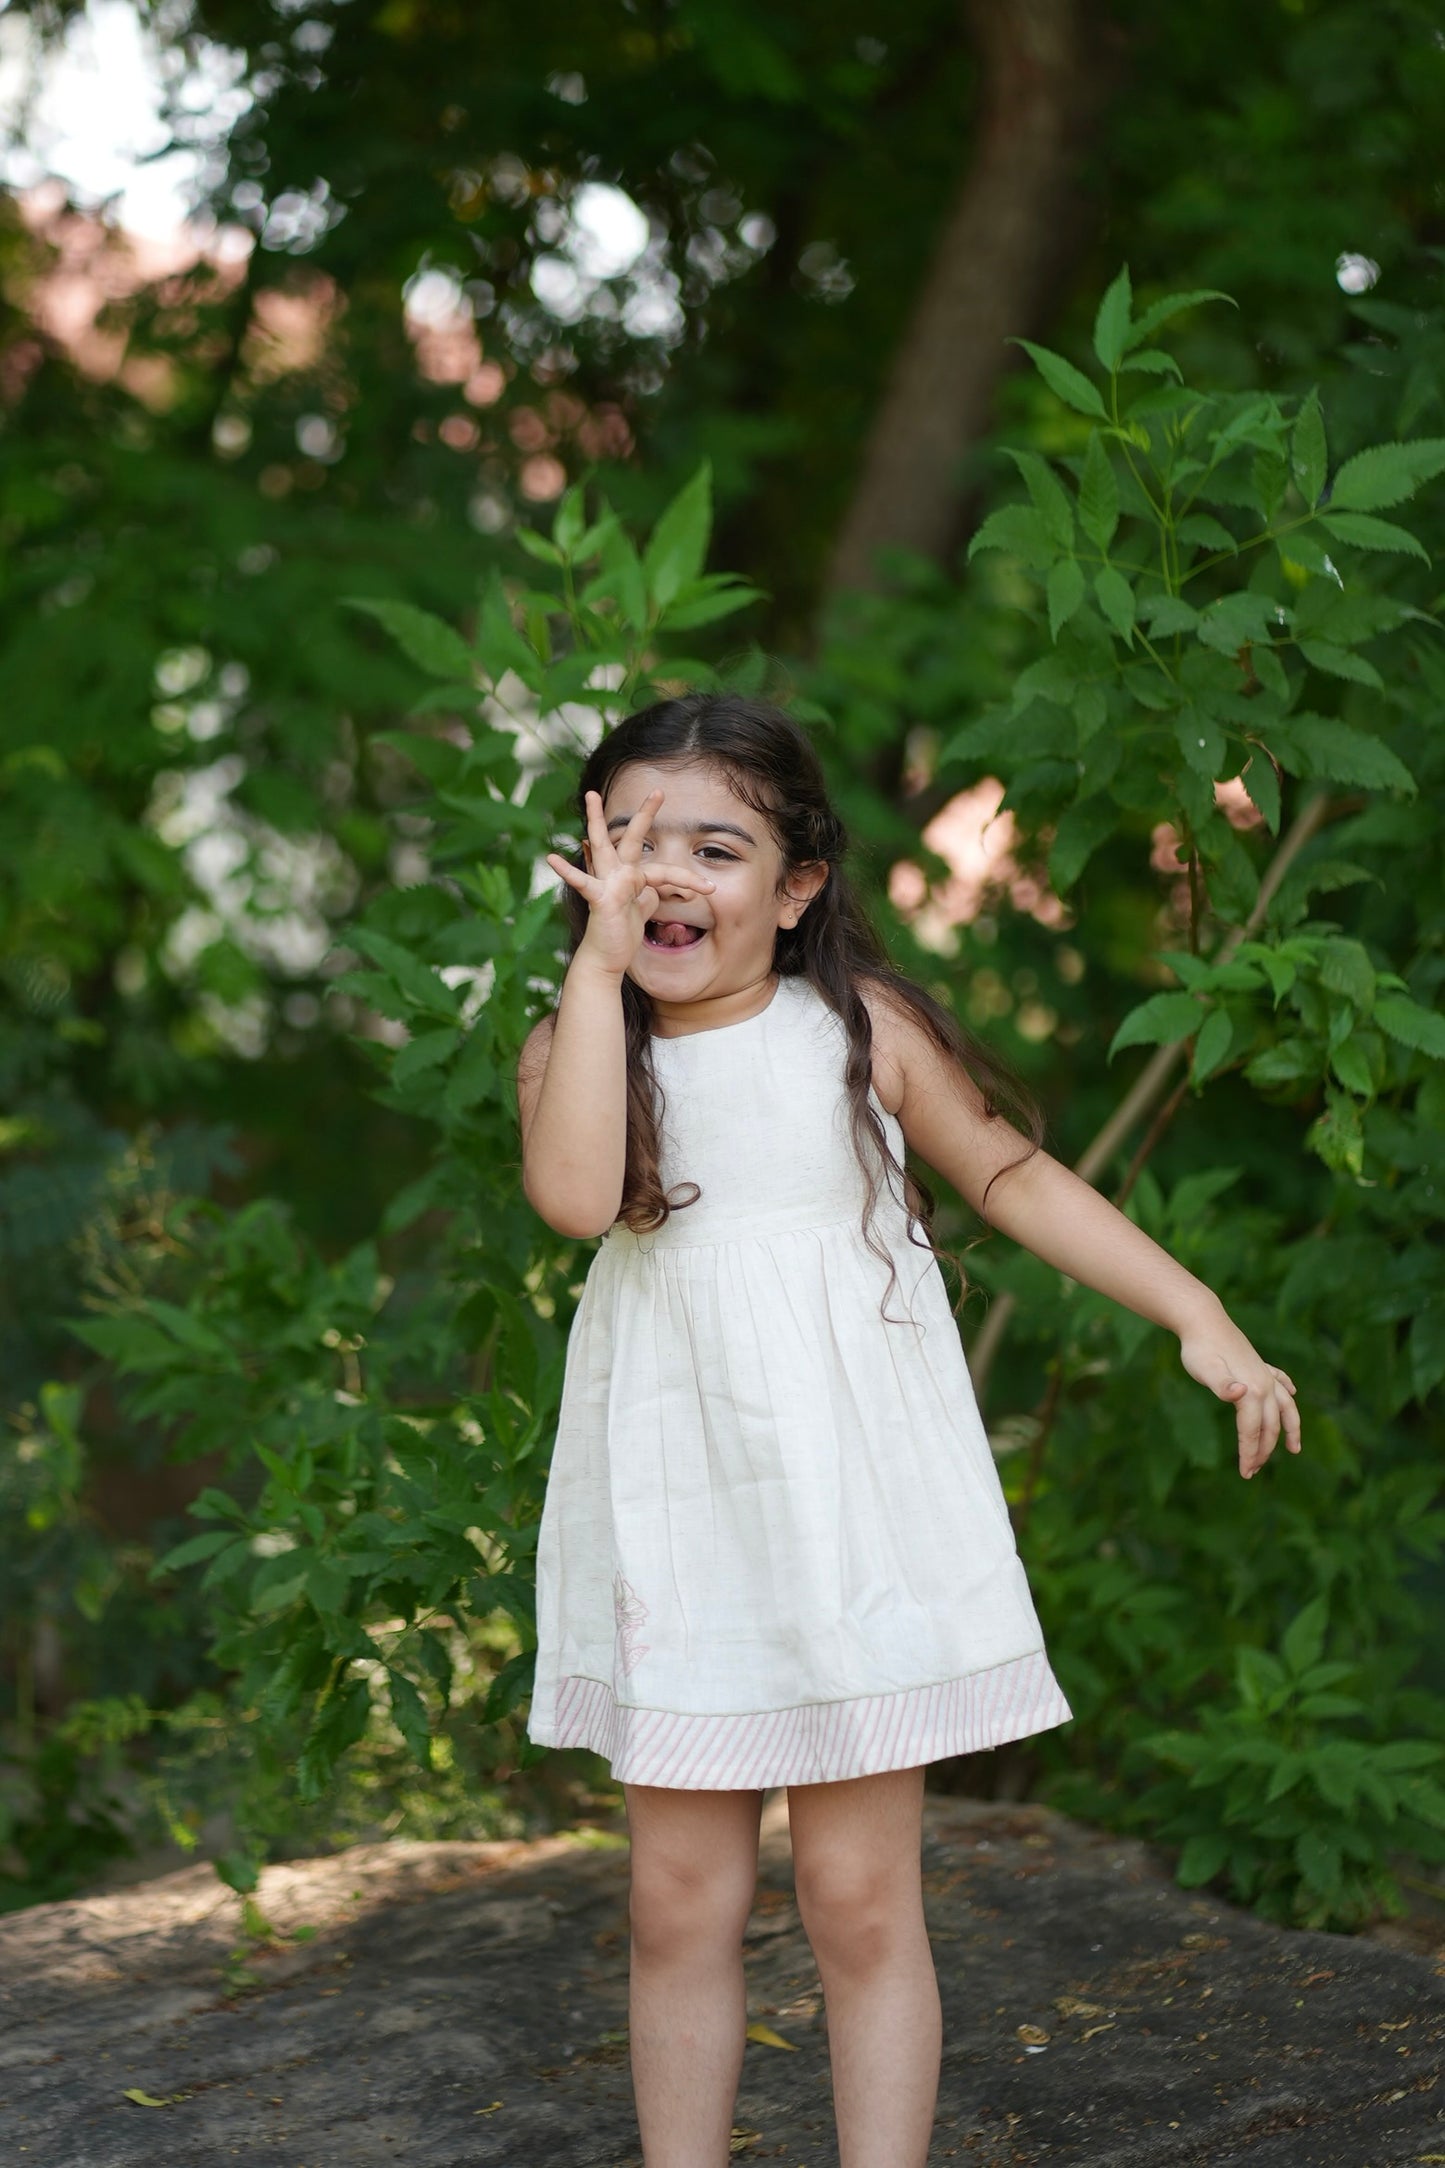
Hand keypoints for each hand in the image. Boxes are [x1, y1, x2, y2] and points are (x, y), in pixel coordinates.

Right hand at [545, 787, 714, 977]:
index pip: (661, 868)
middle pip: (633, 838)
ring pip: (604, 847)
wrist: (606, 958)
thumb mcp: (641, 907)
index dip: (685, 878)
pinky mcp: (598, 898)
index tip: (706, 887)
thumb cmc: (622, 932)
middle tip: (659, 791)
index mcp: (631, 876)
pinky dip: (569, 872)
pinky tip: (552, 859)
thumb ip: (647, 891)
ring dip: (595, 821)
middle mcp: (617, 874)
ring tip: (591, 797)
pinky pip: (583, 883)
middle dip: (645, 814)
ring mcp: (606, 883)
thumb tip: (652, 883)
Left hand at [1177, 1307, 1301, 1478]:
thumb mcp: (1205, 1369)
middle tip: (1251, 1471)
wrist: (1202, 1318)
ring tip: (1294, 1448)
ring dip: (1290, 1428)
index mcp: (1252, 1390)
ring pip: (1284, 1407)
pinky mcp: (1258, 1364)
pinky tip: (1292, 1393)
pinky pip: (1280, 1381)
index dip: (1249, 1453)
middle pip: (1269, 1425)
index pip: (1253, 1431)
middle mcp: (1264, 1384)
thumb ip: (1221, 1384)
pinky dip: (1287, 1390)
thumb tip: (1239, 1393)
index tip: (1245, 1473)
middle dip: (1263, 1451)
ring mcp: (1264, 1373)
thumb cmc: (1199, 1348)